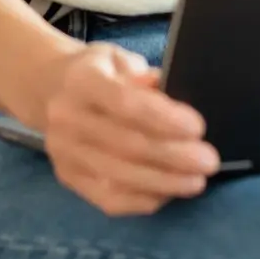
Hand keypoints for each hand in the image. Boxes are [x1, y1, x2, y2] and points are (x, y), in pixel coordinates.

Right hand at [27, 42, 219, 216]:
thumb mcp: (120, 58)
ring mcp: (64, 152)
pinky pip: (108, 199)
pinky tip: (168, 193)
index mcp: (81, 80)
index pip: (124, 103)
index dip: (164, 118)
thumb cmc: (98, 71)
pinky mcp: (67, 177)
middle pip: (126, 145)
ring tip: (196, 182)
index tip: (198, 127)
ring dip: (164, 183)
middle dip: (173, 156)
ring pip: (120, 176)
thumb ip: (145, 77)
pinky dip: (143, 200)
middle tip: (209, 161)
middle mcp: (66, 118)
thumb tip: (173, 97)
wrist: (49, 89)